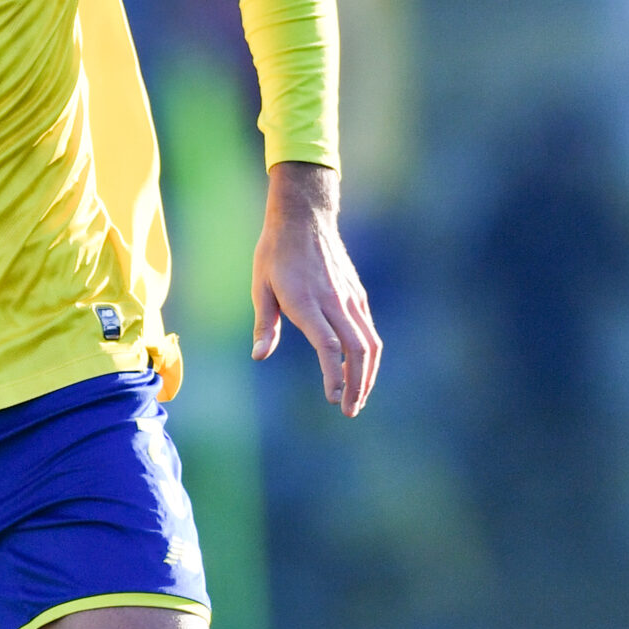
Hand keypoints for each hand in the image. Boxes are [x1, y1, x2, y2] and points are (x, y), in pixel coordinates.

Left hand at [251, 162, 380, 416]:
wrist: (305, 217)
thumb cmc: (275, 252)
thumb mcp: (260, 286)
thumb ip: (264, 324)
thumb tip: (259, 356)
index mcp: (307, 302)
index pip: (329, 346)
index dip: (334, 375)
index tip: (333, 399)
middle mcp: (334, 302)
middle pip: (357, 350)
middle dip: (357, 385)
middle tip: (349, 411)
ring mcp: (349, 298)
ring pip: (369, 342)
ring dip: (367, 374)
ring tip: (357, 398)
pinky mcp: (356, 295)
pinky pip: (368, 330)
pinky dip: (367, 355)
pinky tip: (359, 370)